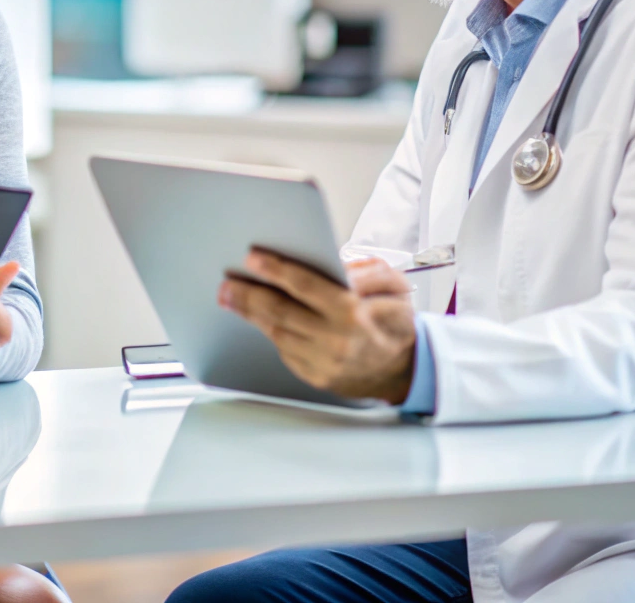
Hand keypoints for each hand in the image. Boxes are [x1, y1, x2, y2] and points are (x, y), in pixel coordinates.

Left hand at [219, 251, 417, 402]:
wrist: (408, 369)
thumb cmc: (396, 322)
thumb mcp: (393, 286)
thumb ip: (365, 270)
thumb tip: (332, 262)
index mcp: (353, 312)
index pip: (305, 286)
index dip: (276, 270)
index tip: (252, 257)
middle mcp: (335, 340)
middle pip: (281, 312)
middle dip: (248, 294)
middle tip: (227, 283)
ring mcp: (323, 362)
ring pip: (277, 333)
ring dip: (250, 314)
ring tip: (231, 297)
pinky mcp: (316, 377)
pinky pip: (285, 351)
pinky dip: (269, 332)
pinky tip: (257, 319)